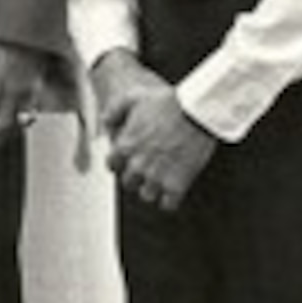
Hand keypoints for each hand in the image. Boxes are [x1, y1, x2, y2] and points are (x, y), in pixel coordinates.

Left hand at [94, 50, 216, 211]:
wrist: (196, 111)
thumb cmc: (168, 102)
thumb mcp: (134, 98)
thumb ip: (114, 111)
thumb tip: (105, 122)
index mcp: (125, 146)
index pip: (112, 166)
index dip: (121, 163)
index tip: (128, 161)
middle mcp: (137, 165)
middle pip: (128, 183)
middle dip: (137, 176)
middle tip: (149, 168)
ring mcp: (157, 177)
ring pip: (146, 195)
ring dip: (153, 188)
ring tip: (162, 179)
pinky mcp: (177, 184)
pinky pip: (167, 205)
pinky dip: (170, 200)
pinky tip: (173, 190)